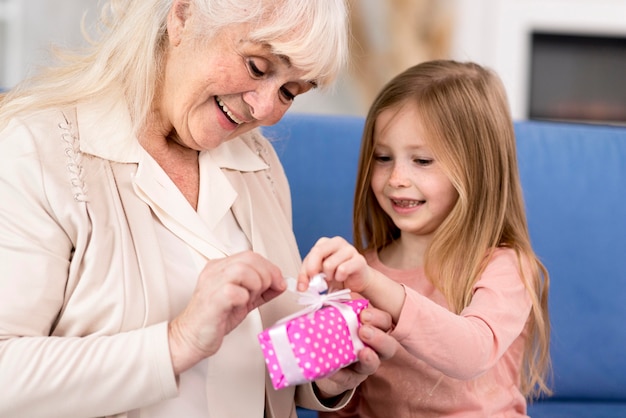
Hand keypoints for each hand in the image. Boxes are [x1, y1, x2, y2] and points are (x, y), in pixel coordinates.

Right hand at [168, 251, 285, 373]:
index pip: (252, 256)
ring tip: (250, 299)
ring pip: (243, 270)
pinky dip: (244, 298)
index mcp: (221, 267)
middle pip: (250, 258)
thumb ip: (261, 290)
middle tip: (265, 292)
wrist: (191, 337)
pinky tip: (240, 306)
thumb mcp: (243, 299)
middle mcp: (215, 271)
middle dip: (267, 275)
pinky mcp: (212, 300)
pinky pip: (234, 291)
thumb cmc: (215, 318)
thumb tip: (281, 283)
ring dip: (256, 285)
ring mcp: (211, 284)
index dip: (271, 268)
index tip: (279, 283)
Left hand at [298, 236, 372, 293]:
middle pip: (317, 251)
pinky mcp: (359, 260)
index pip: (309, 255)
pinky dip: (340, 278)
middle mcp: (337, 242)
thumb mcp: (320, 274)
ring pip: (329, 264)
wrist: (358, 281)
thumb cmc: (337, 275)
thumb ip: (309, 276)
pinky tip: (342, 278)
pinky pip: (342, 270)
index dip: (303, 272)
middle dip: (313, 270)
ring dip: (329, 276)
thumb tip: (301, 287)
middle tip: (315, 282)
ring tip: (334, 277)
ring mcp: (349, 249)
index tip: (302, 287)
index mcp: (325, 243)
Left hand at [313, 306, 397, 397]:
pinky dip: (341, 374)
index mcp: (373, 329)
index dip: (378, 318)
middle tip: (364, 331)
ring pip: (374, 364)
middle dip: (380, 338)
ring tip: (362, 353)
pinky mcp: (350, 379)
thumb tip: (325, 296)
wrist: (322, 359)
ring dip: (369, 358)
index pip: (385, 322)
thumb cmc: (335, 331)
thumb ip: (336, 308)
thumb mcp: (336, 317)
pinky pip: (348, 378)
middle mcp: (374, 348)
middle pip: (388, 345)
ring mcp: (364, 366)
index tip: (364, 314)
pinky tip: (334, 370)